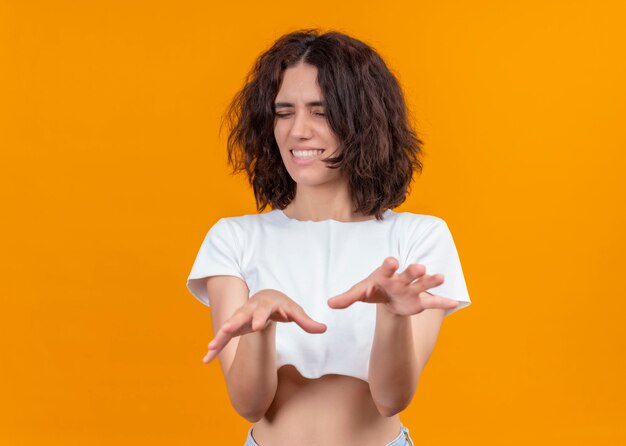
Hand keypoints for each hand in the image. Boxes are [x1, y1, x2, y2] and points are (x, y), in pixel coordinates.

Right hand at [203, 289, 326, 362]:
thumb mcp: (295, 311)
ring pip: (229, 325)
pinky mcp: (234, 327)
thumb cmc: (282, 305)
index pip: (264, 310)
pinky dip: (216, 346)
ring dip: (220, 335)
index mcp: (266, 303)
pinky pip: (224, 337)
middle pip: (242, 314)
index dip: (259, 317)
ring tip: (211, 347)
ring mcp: (241, 317)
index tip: (256, 326)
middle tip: (228, 328)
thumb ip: (307, 322)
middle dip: (235, 321)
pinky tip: (207, 358)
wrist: (266, 297)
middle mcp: (251, 308)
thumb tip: (324, 329)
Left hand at [327, 257, 458, 315]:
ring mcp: (412, 290)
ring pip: (423, 284)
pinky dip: (443, 302)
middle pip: (408, 274)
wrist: (388, 296)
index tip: (391, 261)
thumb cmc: (373, 289)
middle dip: (413, 271)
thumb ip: (346, 298)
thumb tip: (329, 304)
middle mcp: (401, 279)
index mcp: (385, 275)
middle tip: (419, 267)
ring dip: (431, 281)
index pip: (386, 268)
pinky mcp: (420, 302)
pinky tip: (454, 302)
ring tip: (441, 278)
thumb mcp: (359, 292)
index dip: (389, 265)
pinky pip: (433, 302)